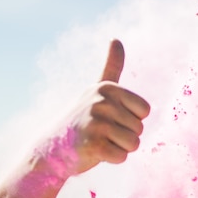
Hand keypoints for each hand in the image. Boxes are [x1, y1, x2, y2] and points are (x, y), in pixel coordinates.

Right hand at [38, 39, 150, 177]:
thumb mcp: (95, 90)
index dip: (132, 119)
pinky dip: (112, 159)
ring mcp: (97, 123)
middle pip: (140, 128)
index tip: (111, 118)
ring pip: (134, 144)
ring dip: (119, 148)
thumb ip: (110, 67)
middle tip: (101, 133)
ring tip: (99, 141)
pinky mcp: (94, 145)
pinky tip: (95, 152)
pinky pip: (122, 157)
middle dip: (125, 136)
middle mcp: (102, 102)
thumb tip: (115, 38)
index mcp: (107, 88)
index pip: (145, 110)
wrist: (52, 149)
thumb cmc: (81, 120)